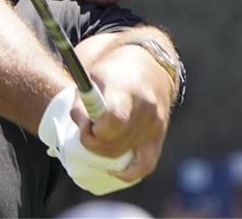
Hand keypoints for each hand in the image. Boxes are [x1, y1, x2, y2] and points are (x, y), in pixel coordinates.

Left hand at [71, 47, 172, 182]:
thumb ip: (82, 103)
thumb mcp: (92, 77)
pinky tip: (115, 170)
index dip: (93, 131)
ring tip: (100, 136)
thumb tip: (83, 128)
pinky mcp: (159, 136)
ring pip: (123, 154)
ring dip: (105, 151)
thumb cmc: (114, 72)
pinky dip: (128, 172)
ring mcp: (155, 124)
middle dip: (94, 142)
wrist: (149, 68)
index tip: (84, 125)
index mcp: (126, 89)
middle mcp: (145, 108)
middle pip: (114, 143)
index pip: (112, 120)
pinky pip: (146, 165)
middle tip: (88, 131)